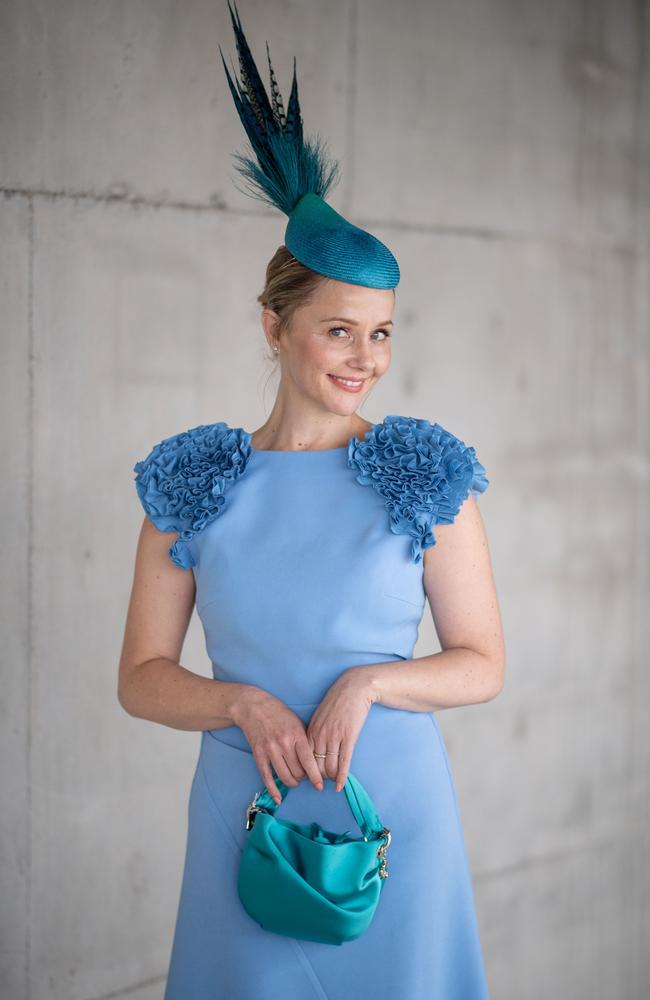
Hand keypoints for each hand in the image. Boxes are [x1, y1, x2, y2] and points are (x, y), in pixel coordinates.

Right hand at [231, 686, 324, 804]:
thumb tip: (315, 761)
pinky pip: (267, 777)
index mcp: (296, 735)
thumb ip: (305, 740)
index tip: (320, 786)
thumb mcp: (297, 722)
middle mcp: (283, 744)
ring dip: (292, 783)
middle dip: (303, 778)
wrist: (253, 706)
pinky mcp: (258, 755)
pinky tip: (278, 798)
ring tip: (295, 781)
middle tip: (305, 776)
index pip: (308, 761)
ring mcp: (270, 750)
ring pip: (284, 777)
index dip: (315, 776)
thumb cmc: (278, 713)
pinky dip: (273, 790)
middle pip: (297, 772)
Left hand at [306, 668, 374, 791]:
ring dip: (331, 778)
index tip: (310, 777)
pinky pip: (344, 762)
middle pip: (316, 765)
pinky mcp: (349, 738)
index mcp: (311, 730)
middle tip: (322, 783)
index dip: (307, 770)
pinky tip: (340, 786)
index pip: (305, 758)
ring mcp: (335, 737)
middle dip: (318, 777)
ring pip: (330, 766)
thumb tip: (312, 749)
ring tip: (333, 782)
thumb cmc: (337, 701)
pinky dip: (342, 777)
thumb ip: (315, 732)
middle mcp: (320, 735)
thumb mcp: (320, 715)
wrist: (354, 687)